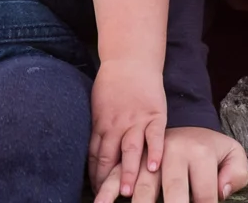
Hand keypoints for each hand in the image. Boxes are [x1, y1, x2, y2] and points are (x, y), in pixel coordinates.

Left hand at [89, 60, 166, 197]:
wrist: (130, 59)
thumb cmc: (112, 83)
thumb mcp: (97, 105)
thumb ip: (98, 129)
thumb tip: (93, 153)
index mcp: (101, 123)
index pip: (94, 155)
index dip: (94, 176)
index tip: (95, 193)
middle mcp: (116, 124)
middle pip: (109, 156)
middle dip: (107, 180)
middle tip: (106, 200)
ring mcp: (136, 120)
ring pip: (130, 149)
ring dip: (128, 171)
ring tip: (128, 192)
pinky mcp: (155, 115)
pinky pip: (155, 136)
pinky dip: (154, 151)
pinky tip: (155, 167)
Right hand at [95, 127, 247, 202]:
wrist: (184, 122)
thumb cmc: (211, 148)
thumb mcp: (233, 153)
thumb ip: (236, 174)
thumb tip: (221, 193)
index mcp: (200, 153)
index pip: (206, 195)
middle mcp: (173, 150)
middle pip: (173, 189)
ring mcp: (150, 151)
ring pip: (141, 181)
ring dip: (135, 198)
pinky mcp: (131, 153)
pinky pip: (116, 171)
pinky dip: (108, 188)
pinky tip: (101, 200)